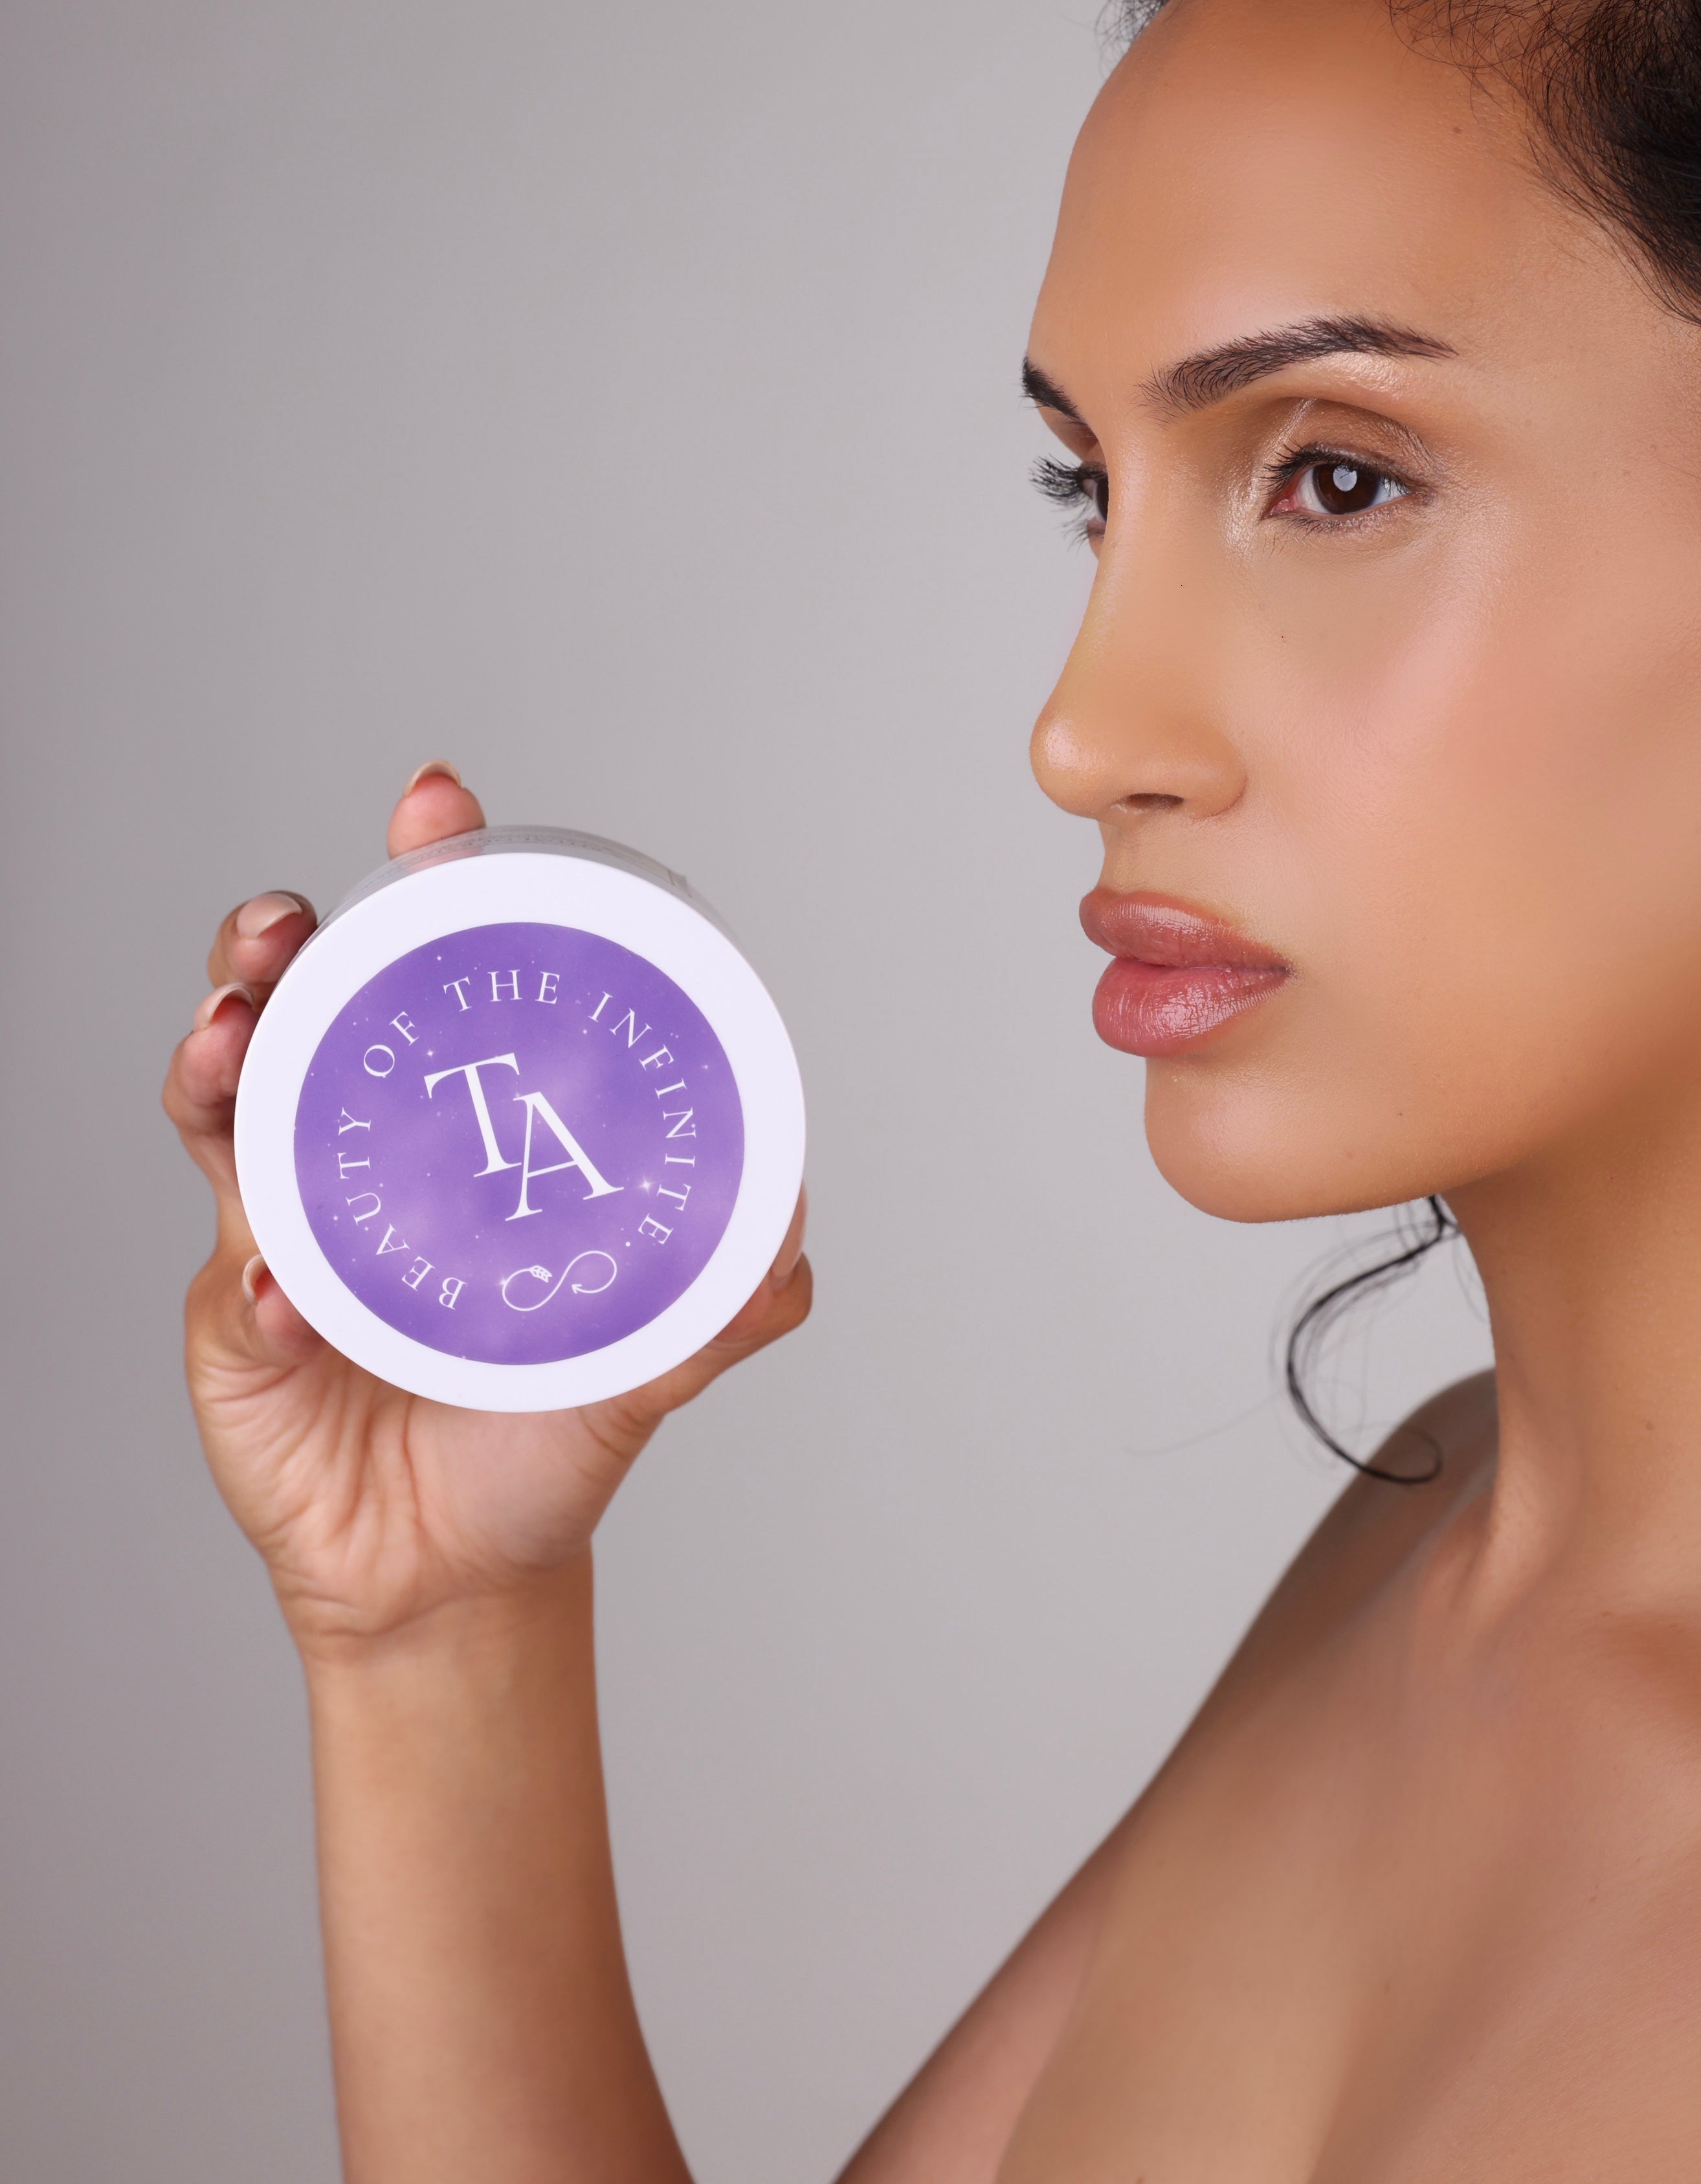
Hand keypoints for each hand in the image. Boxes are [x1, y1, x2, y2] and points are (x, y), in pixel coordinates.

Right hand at [162, 765, 810, 1659]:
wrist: (458, 1573)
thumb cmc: (540, 1437)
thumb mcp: (642, 1361)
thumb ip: (720, 1304)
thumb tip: (795, 1246)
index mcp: (452, 1130)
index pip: (431, 976)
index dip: (427, 882)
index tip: (438, 808)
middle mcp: (356, 1155)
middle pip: (297, 1009)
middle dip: (276, 943)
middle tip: (287, 924)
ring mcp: (282, 1229)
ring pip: (228, 1107)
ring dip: (224, 1056)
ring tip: (235, 1034)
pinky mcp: (238, 1328)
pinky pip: (235, 1283)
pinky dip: (256, 1273)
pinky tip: (277, 1278)